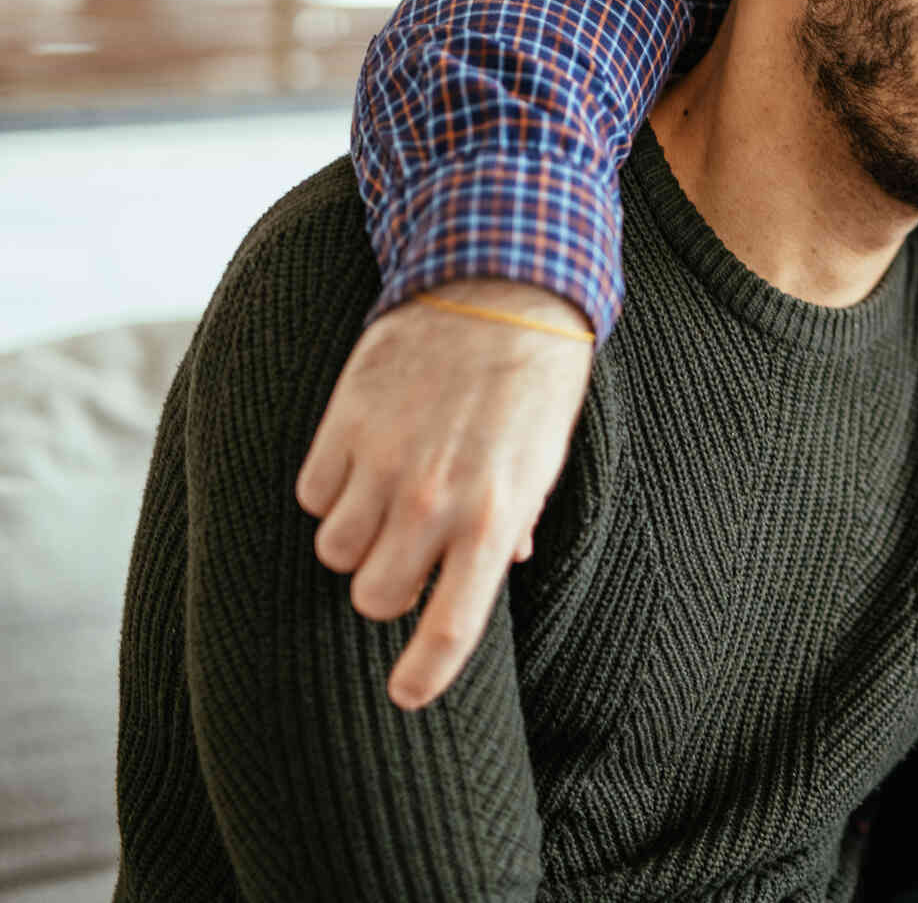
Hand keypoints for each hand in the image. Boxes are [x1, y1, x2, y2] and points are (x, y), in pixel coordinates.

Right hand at [295, 279, 592, 708]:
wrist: (501, 284)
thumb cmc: (536, 379)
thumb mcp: (545, 458)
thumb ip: (515, 519)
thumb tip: (500, 565)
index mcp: (492, 517)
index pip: (451, 625)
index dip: (425, 675)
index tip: (407, 696)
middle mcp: (432, 501)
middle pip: (373, 595)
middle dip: (387, 585)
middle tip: (411, 552)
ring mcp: (381, 464)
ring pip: (334, 550)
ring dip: (355, 536)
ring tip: (390, 495)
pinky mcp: (342, 425)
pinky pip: (311, 494)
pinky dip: (331, 488)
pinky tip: (364, 457)